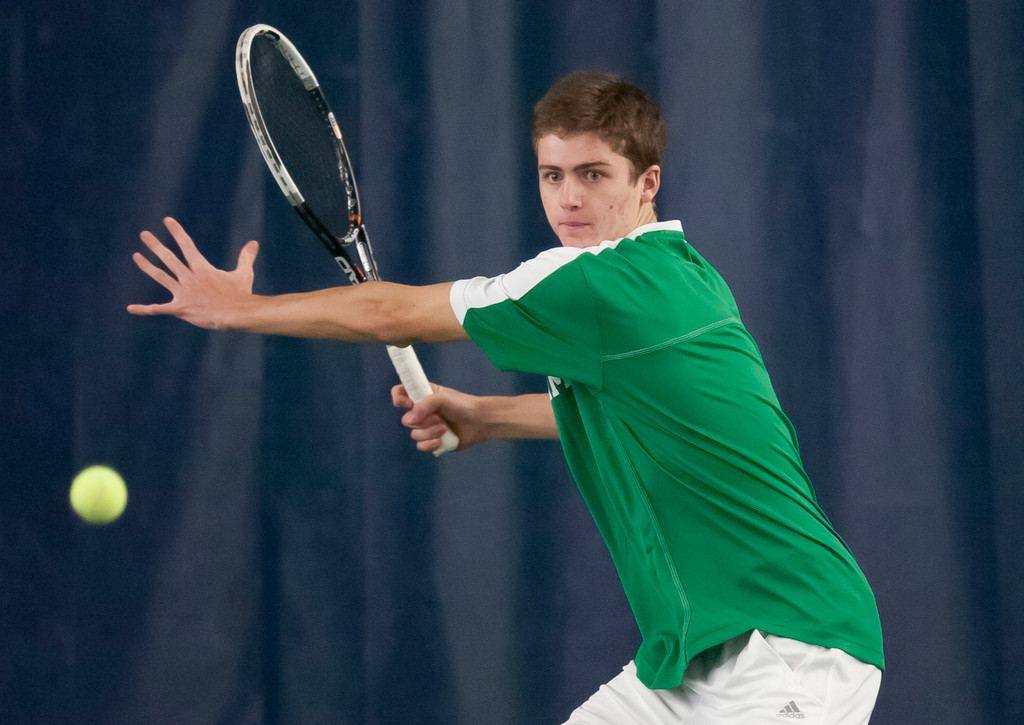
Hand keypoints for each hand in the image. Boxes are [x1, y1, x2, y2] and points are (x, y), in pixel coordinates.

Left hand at [127, 216, 259, 329]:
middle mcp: (190, 278)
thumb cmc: (241, 294)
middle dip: (155, 245)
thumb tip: (253, 243)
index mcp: (202, 268)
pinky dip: (145, 309)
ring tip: (136, 256)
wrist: (237, 314)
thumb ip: (245, 257)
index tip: (167, 221)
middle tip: (144, 235)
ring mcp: (183, 293)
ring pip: (161, 277)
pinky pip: (159, 309)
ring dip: (147, 266)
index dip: (177, 232)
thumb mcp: (244, 274)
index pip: (187, 245)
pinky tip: (131, 308)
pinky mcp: (180, 309)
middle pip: (169, 258)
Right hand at [391, 383, 481, 452]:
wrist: (480, 422)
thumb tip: (409, 419)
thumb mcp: (443, 398)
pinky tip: (441, 440)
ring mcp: (427, 427)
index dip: (398, 398)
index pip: (401, 393)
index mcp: (422, 396)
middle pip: (406, 419)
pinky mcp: (433, 441)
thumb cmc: (463, 405)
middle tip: (438, 417)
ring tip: (445, 428)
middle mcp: (422, 412)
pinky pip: (421, 446)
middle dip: (423, 421)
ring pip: (414, 434)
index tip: (406, 403)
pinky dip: (430, 444)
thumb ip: (424, 405)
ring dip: (430, 432)